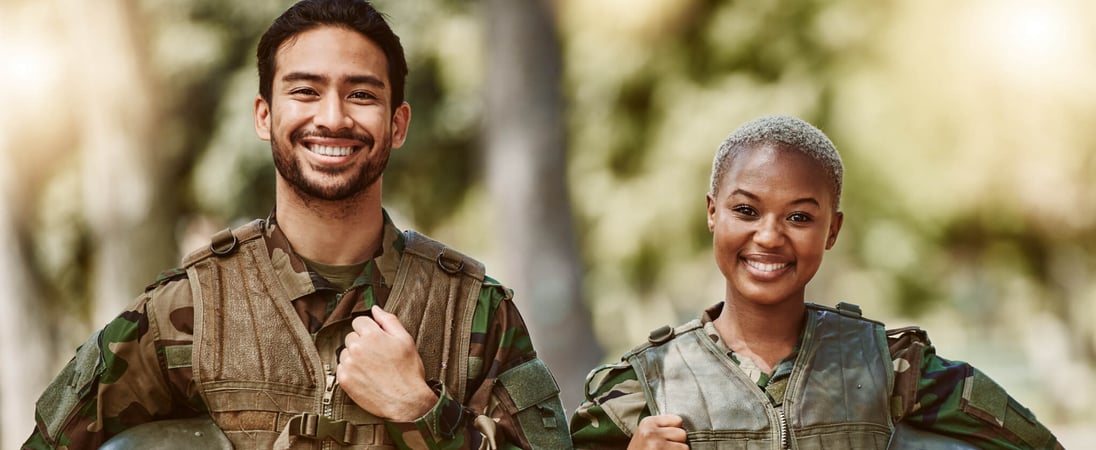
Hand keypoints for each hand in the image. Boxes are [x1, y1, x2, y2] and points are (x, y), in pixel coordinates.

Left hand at [337, 306, 437, 421]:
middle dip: (362, 343)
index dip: (369, 330)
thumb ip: (389, 320)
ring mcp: (349, 364)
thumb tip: (375, 308)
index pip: (359, 321)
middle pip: (351, 336)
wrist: (406, 401)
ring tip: (372, 368)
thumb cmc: (408, 371)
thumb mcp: (405, 340)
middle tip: (377, 356)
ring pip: (346, 352)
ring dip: (355, 357)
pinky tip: (365, 377)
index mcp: (372, 334)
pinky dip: (351, 371)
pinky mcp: (344, 380)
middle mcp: (357, 347)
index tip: (377, 340)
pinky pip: (342, 368)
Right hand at [628, 415, 687, 449]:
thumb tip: (681, 425)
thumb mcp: (645, 433)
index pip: (678, 420)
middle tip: (665, 447)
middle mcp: (652, 432)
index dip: (674, 430)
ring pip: (684, 447)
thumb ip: (660, 427)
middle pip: (682, 434)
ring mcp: (657, 445)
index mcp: (648, 422)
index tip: (666, 437)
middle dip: (677, 442)